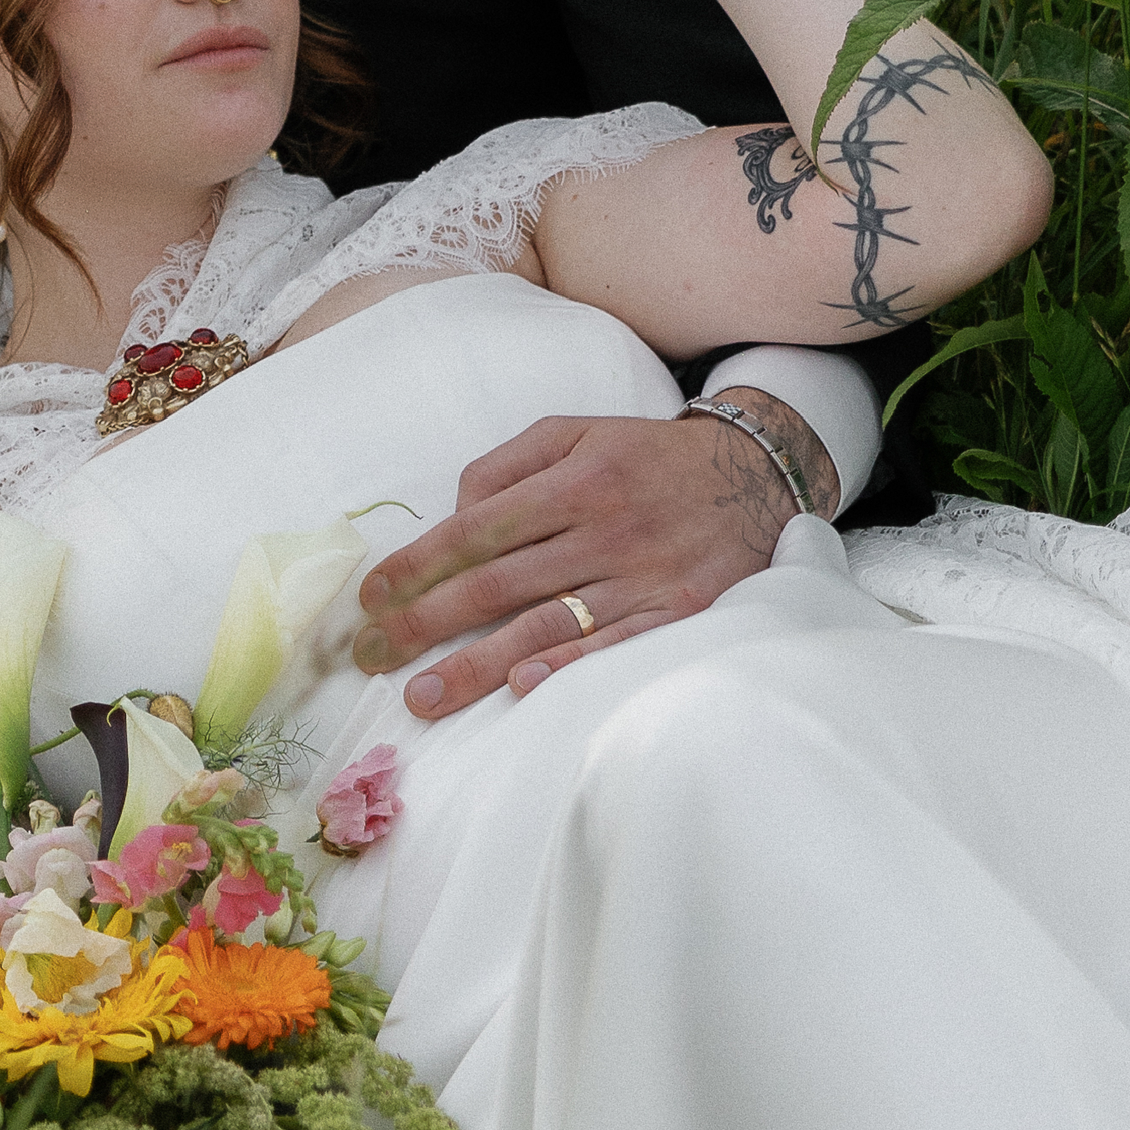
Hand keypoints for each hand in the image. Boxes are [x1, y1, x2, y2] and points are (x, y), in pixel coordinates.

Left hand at [350, 405, 827, 720]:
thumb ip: (506, 465)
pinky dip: (571, 667)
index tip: (372, 598)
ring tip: (423, 697)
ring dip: (479, 664)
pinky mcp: (679, 614)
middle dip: (427, 624)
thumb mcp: (576, 433)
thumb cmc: (646, 458)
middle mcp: (606, 528)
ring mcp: (644, 576)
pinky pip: (617, 646)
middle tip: (373, 657)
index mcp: (575, 479)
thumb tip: (452, 515)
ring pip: (547, 624)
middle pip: (499, 583)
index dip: (419, 564)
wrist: (756, 475)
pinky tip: (525, 688)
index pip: (478, 528)